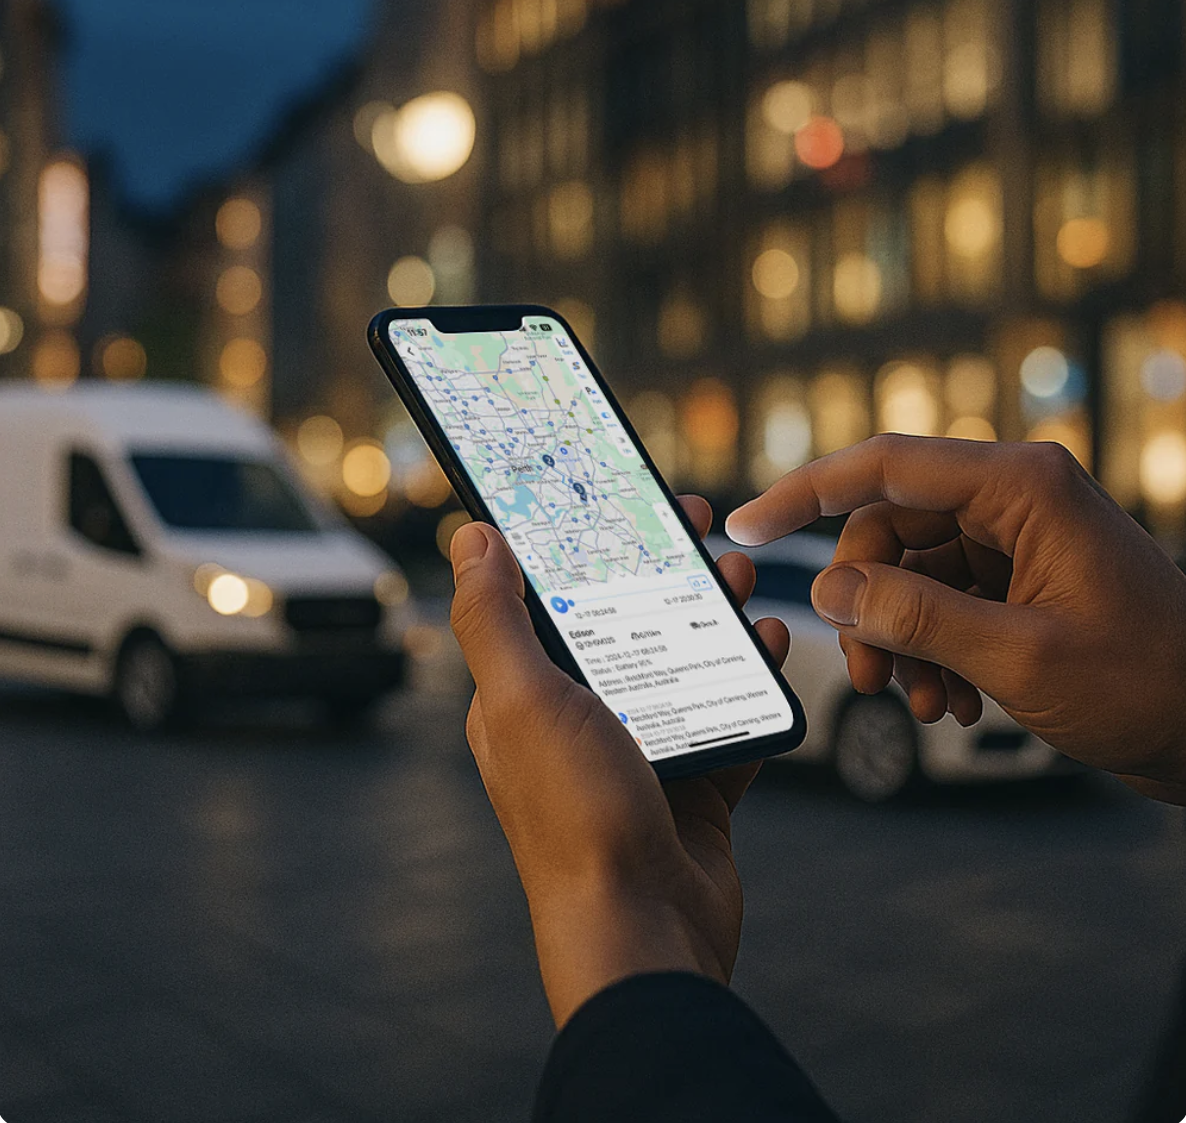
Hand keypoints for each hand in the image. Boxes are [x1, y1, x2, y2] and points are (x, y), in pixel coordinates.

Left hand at [449, 497, 788, 1026]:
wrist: (645, 930)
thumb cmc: (576, 820)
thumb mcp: (523, 703)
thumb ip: (493, 620)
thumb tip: (471, 537)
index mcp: (523, 697)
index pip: (548, 597)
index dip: (582, 544)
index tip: (620, 499)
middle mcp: (576, 721)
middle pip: (623, 620)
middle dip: (660, 569)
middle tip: (698, 527)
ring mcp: (637, 753)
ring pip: (679, 660)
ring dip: (710, 613)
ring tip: (740, 579)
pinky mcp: (691, 784)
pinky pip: (725, 713)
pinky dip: (749, 677)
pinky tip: (769, 644)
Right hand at [728, 435, 1185, 803]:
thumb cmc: (1150, 682)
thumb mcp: (1019, 655)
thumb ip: (914, 616)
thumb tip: (828, 591)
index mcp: (1021, 486)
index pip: (883, 466)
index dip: (802, 493)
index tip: (745, 525)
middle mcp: (1013, 500)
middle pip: (887, 528)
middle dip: (865, 604)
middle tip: (869, 674)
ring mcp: (1015, 540)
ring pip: (908, 571)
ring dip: (899, 638)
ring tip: (921, 700)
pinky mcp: (1017, 580)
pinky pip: (939, 600)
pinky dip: (929, 649)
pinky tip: (950, 699)